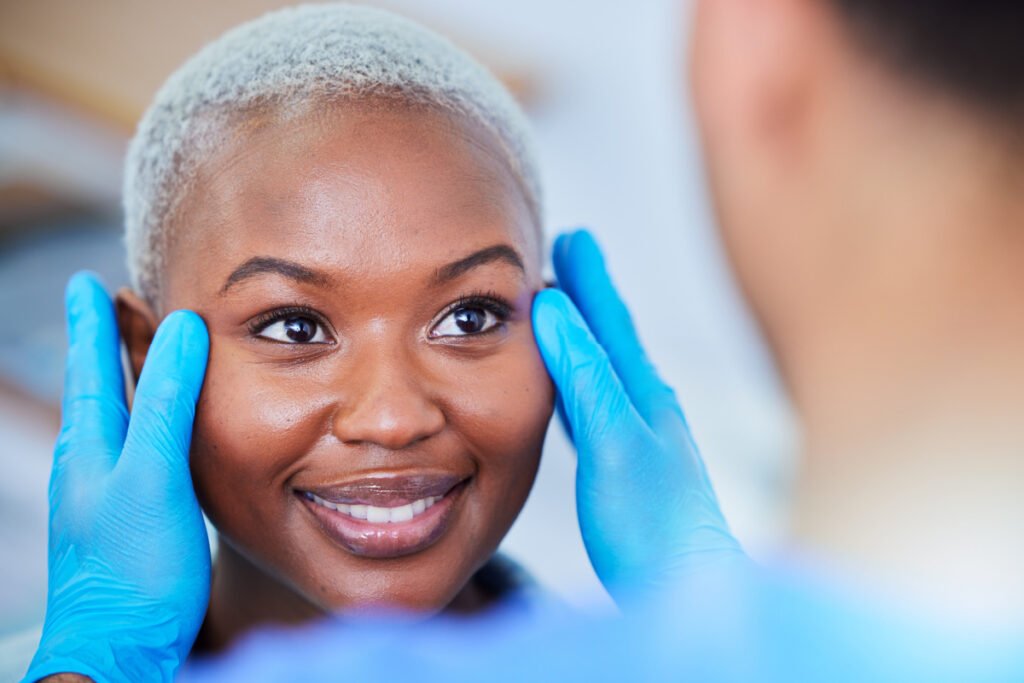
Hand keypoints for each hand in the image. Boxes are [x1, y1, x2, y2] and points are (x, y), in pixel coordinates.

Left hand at [25, 273, 209, 682]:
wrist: (119, 648)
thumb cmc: (134, 568)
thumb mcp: (152, 475)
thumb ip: (164, 403)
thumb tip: (182, 328)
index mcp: (91, 448)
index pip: (91, 368)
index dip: (93, 324)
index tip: (88, 282)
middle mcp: (91, 465)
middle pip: (97, 388)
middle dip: (101, 345)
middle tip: (104, 306)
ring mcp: (104, 494)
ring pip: (113, 420)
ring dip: (119, 381)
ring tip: (126, 357)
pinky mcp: (127, 520)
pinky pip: (133, 451)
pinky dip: (141, 422)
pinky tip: (153, 438)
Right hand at [532, 230, 745, 600]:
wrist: (687, 588)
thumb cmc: (653, 526)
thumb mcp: (613, 441)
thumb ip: (585, 375)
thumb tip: (555, 311)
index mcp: (643, 395)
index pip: (610, 322)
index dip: (589, 280)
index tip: (573, 239)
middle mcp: (646, 409)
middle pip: (610, 338)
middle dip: (587, 296)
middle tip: (569, 257)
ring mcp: (640, 439)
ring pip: (603, 370)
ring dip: (582, 337)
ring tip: (564, 314)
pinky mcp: (628, 471)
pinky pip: (596, 407)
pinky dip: (578, 384)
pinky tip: (571, 395)